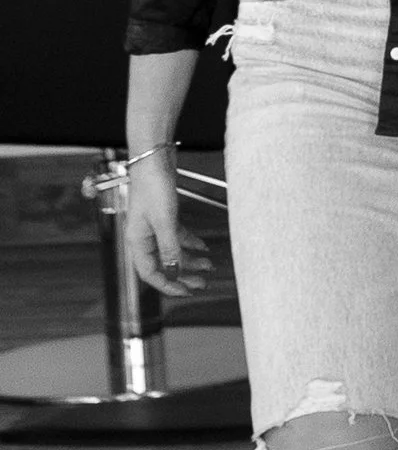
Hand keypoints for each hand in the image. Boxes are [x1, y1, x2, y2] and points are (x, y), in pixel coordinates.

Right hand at [118, 153, 212, 301]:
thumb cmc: (153, 185)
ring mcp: (154, 226)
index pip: (150, 272)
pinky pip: (177, 236)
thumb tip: (174, 271)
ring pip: (172, 251)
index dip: (167, 284)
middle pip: (163, 264)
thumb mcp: (164, 220)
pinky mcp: (164, 215)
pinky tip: (204, 247)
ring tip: (209, 266)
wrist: (153, 158)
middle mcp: (144, 236)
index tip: (185, 291)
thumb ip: (169, 247)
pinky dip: (190, 242)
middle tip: (202, 284)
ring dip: (190, 260)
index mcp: (137, 241)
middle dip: (183, 275)